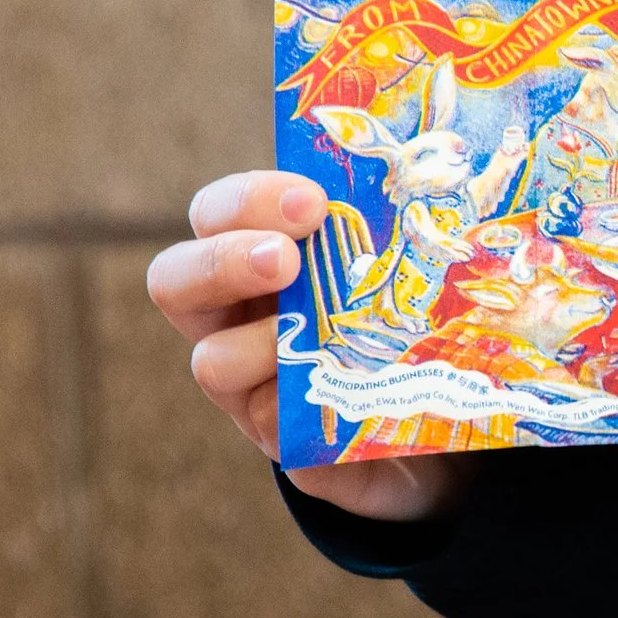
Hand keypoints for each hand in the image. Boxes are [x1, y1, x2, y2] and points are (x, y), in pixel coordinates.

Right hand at [147, 171, 469, 521]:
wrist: (443, 419)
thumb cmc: (410, 321)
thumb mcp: (404, 267)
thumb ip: (397, 225)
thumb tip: (438, 169)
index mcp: (256, 261)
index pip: (216, 214)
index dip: (248, 200)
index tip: (312, 201)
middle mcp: (234, 322)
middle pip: (174, 281)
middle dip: (225, 262)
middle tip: (285, 262)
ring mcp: (251, 389)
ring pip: (211, 363)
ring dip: (264, 342)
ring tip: (320, 336)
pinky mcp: (289, 448)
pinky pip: (272, 426)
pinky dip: (307, 404)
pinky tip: (355, 391)